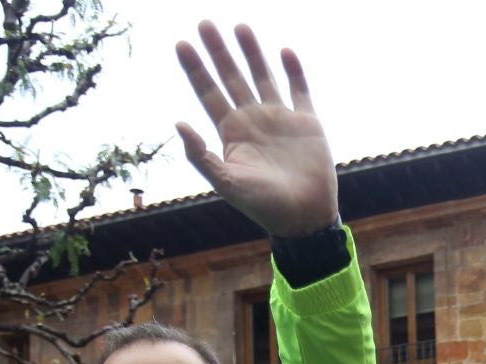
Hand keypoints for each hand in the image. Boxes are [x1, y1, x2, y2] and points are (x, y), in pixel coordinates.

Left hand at [175, 24, 336, 237]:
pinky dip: (293, 71)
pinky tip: (284, 51)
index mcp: (232, 133)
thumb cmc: (264, 207)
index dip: (195, 69)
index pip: (208, 93)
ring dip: (251, 52)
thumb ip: (201, 156)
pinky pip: (299, 89)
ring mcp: (280, 119)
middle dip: (217, 51)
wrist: (304, 218)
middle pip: (231, 77)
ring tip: (239, 26)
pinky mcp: (307, 122)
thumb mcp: (227, 183)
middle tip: (204, 23)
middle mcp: (253, 120)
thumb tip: (177, 124)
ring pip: (262, 76)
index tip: (182, 43)